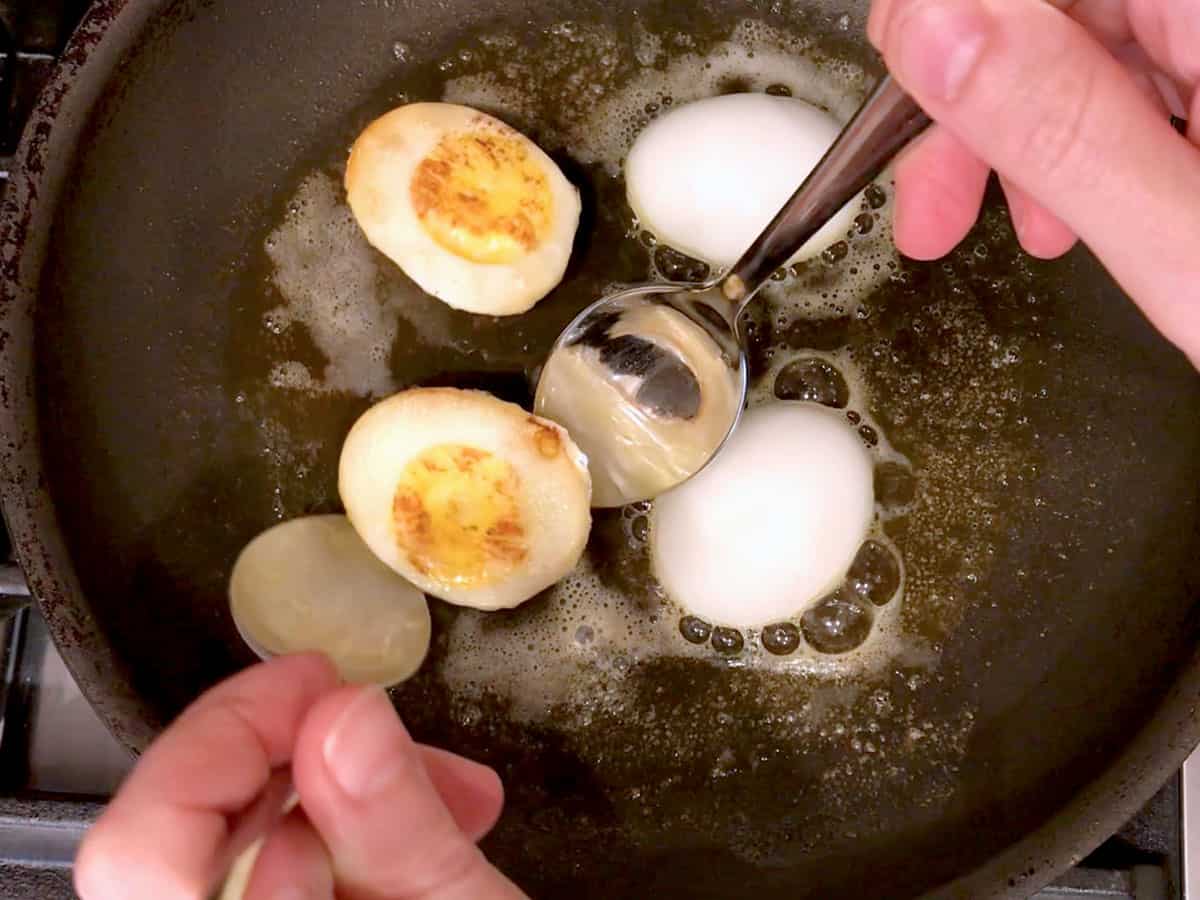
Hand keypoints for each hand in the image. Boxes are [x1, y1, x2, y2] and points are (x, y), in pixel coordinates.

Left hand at [74, 654, 527, 899]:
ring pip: (228, 855)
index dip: (222, 739)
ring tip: (451, 794)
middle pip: (178, 842)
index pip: (146, 853)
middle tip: (377, 719)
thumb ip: (400, 833)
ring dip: (336, 797)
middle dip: (296, 759)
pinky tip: (418, 834)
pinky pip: (267, 883)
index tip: (312, 682)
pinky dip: (340, 841)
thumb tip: (343, 718)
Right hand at [869, 0, 1199, 366]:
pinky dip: (1091, 135)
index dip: (944, 13)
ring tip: (1024, 231)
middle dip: (976, 100)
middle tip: (933, 200)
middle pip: (1053, 6)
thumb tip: (932, 33)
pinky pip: (1138, 68)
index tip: (897, 84)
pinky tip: (1086, 203)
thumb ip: (1061, 129)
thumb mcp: (1187, 243)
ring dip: (1029, 132)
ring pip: (1086, 38)